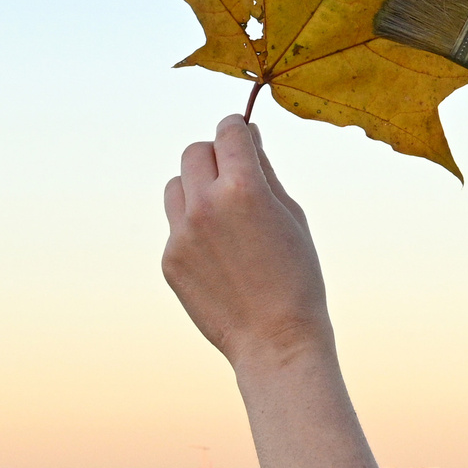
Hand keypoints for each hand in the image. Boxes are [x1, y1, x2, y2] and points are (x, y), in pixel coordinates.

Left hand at [162, 116, 330, 369]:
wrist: (276, 341)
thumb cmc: (297, 276)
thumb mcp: (291, 215)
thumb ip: (264, 171)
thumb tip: (248, 136)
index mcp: (244, 188)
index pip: (228, 131)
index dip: (237, 127)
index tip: (241, 134)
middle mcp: (206, 205)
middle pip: (195, 152)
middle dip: (215, 155)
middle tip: (233, 175)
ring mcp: (182, 234)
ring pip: (176, 185)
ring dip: (196, 188)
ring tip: (224, 216)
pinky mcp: (170, 260)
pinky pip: (175, 226)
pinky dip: (193, 229)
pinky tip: (220, 256)